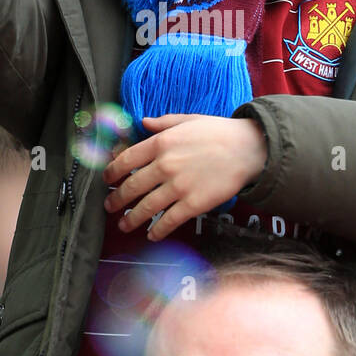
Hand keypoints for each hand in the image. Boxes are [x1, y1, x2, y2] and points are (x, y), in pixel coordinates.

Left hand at [102, 113, 267, 240]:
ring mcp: (178, 187)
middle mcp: (165, 165)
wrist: (249, 149)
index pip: (125, 160)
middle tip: (110, 206)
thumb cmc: (220, 132)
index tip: (106, 179)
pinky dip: (157, 231)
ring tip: (124, 225)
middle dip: (116, 200)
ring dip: (131, 220)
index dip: (111, 172)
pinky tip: (151, 235)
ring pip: (145, 208)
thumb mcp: (188, 120)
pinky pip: (168, 221)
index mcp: (161, 143)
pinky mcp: (193, 204)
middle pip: (131, 187)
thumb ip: (163, 123)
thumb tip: (142, 122)